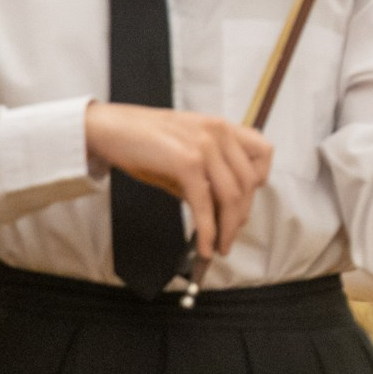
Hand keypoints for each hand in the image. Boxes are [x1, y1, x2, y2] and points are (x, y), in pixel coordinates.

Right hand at [84, 103, 272, 260]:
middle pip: (249, 182)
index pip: (263, 153)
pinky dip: (208, 231)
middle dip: (241, 214)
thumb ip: (207, 176)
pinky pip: (205, 204)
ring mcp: (204, 146)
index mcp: (222, 126)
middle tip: (230, 235)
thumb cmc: (143, 141)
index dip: (259, 181)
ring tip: (219, 247)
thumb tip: (220, 212)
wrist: (108, 128)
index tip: (246, 202)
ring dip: (228, 228)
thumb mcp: (184, 151)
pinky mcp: (186, 163)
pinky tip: (205, 246)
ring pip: (232, 196)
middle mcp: (219, 132)